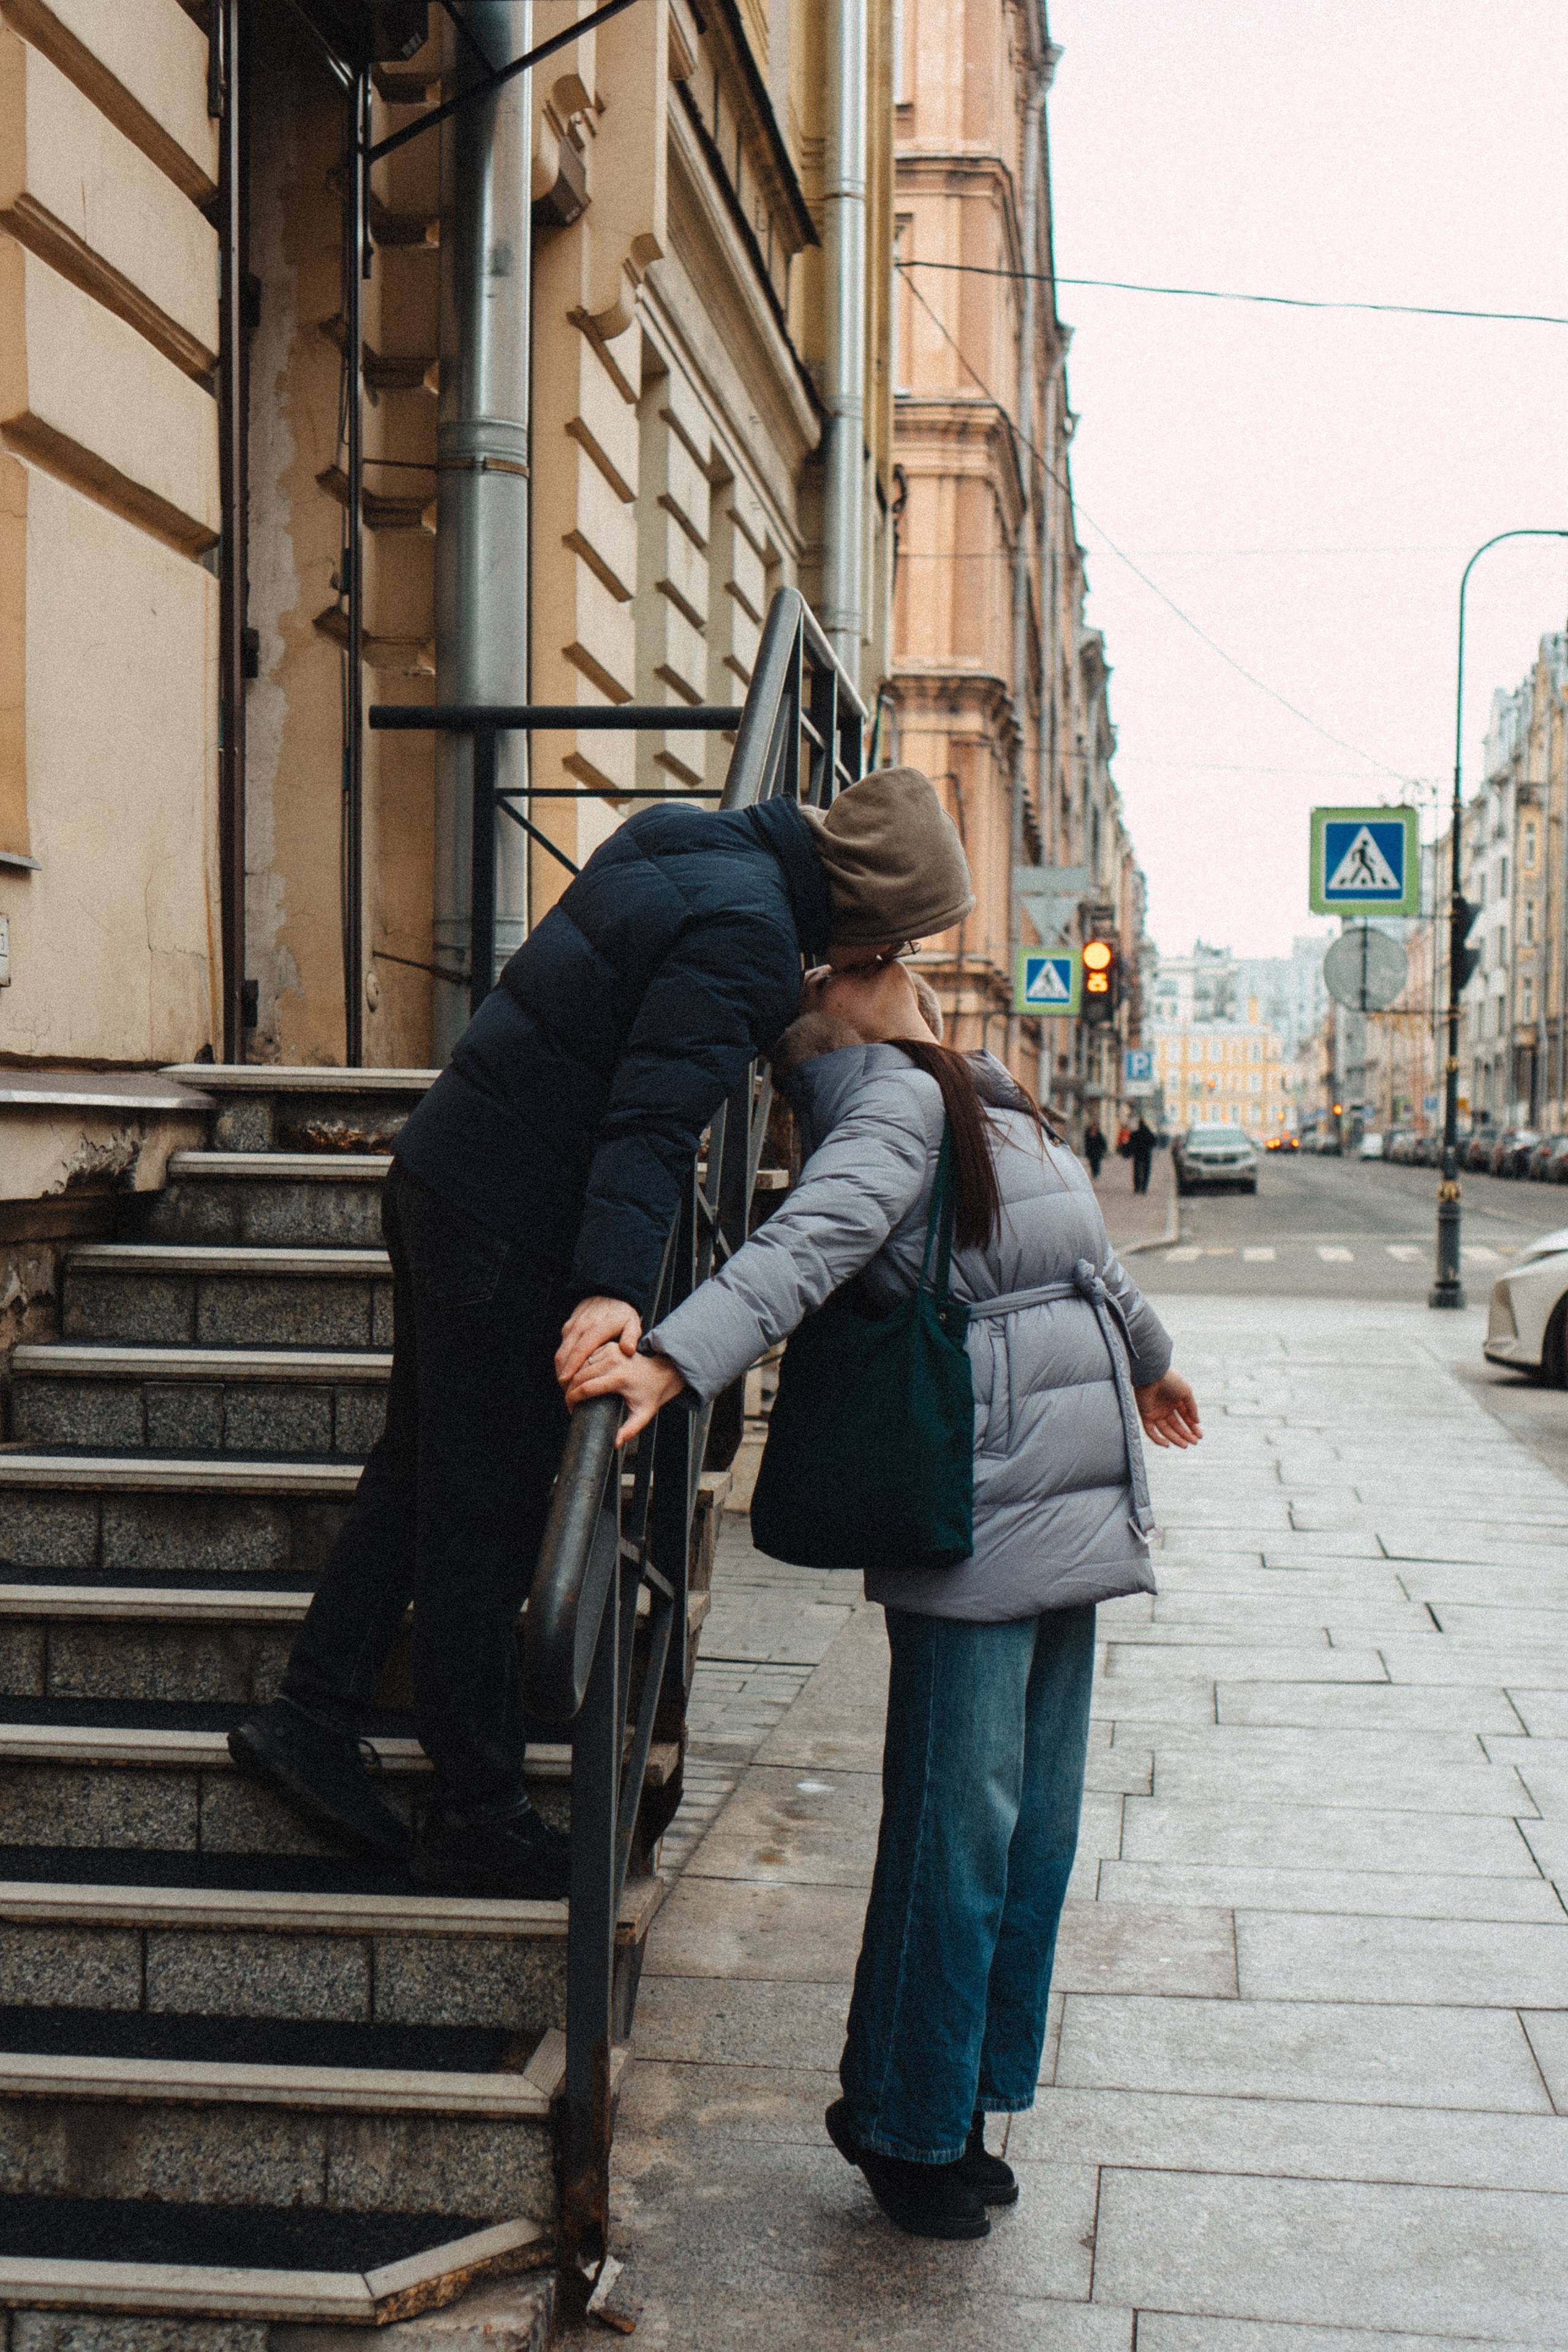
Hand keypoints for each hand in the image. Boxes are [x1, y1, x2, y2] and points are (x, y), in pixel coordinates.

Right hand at [555, 1297, 641, 1388]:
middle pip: (565, 1354)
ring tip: (568, 1387)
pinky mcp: (568, 1327)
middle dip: (563, 1374)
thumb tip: (628, 1351)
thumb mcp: (632, 1323)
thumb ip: (631, 1337)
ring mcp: (572, 1327)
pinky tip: (570, 1373)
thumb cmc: (622, 1313)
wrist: (608, 1293)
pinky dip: (563, 1361)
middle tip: (568, 1392)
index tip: (566, 1382)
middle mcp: (581, 1327)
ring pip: (561, 1352)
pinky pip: (562, 1347)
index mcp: (596, 1328)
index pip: (580, 1350)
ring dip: (561, 1369)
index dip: (572, 1367)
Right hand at [564, 1345, 684, 1445]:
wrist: (662, 1372)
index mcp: (619, 1378)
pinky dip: (580, 1367)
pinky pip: (588, 1357)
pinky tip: (579, 1379)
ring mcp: (611, 1351)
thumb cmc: (651, 1394)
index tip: (571, 1409)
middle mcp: (614, 1362)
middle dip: (569, 1390)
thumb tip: (615, 1444)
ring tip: (571, 1392)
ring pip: (581, 1365)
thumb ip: (629, 1430)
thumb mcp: (643, 1415)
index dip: (573, 1400)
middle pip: (579, 1376)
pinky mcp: (610, 1347)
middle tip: (569, 1403)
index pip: (586, 1388)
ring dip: (572, 1378)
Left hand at [1135, 1370, 1201, 1449]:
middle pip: (1176, 1425)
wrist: (1152, 1374)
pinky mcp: (1145, 1415)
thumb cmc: (1170, 1380)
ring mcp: (1155, 1412)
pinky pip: (1150, 1430)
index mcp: (1175, 1401)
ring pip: (1165, 1430)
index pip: (1185, 1417)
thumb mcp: (1186, 1393)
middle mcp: (1165, 1407)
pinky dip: (1157, 1439)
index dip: (1193, 1427)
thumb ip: (1192, 1408)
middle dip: (1185, 1434)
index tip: (1200, 1435)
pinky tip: (1167, 1444)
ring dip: (1175, 1438)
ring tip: (1185, 1445)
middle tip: (1195, 1442)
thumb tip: (1197, 1422)